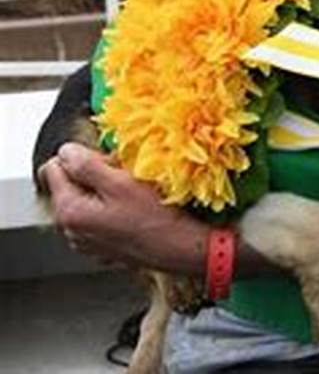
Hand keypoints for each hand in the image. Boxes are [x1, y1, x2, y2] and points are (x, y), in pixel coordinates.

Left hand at [39, 143, 208, 274]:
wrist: (181, 249)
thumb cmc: (156, 219)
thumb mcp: (120, 183)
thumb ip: (86, 164)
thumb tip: (66, 152)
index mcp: (69, 211)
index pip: (54, 167)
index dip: (81, 157)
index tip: (107, 162)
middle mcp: (70, 229)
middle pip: (70, 184)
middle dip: (93, 174)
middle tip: (124, 177)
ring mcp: (85, 240)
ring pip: (86, 199)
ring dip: (105, 191)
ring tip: (132, 194)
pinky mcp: (102, 246)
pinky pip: (98, 216)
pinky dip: (112, 208)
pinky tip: (132, 210)